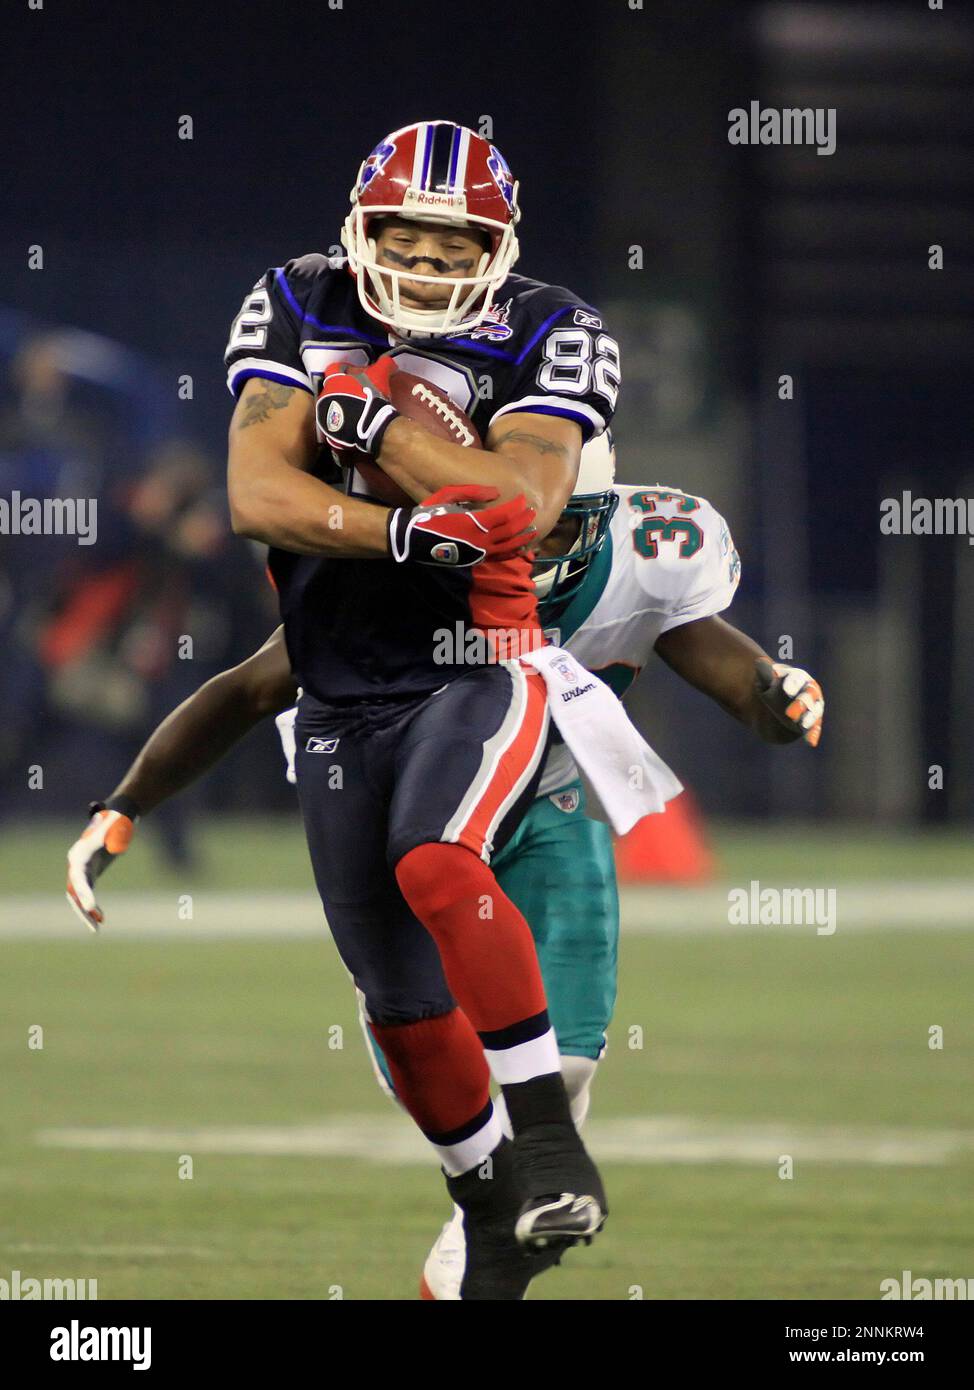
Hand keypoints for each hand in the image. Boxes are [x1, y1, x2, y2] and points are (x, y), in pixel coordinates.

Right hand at [66, 804, 136, 930]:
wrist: (119, 815)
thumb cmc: (118, 818)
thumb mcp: (116, 823)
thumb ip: (112, 825)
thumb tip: (104, 817)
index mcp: (80, 853)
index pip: (78, 877)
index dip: (84, 893)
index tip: (92, 907)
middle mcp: (76, 862)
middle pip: (74, 891)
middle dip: (82, 908)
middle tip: (95, 923)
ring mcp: (81, 869)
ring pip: (78, 897)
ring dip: (86, 913)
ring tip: (97, 928)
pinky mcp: (90, 873)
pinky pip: (87, 894)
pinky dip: (93, 907)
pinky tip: (101, 919)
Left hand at [315, 358, 399, 456]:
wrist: (368, 423)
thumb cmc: (370, 396)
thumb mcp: (381, 374)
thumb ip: (384, 364)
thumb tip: (389, 362)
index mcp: (334, 379)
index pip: (335, 369)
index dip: (345, 370)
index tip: (354, 374)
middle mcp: (326, 395)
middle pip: (332, 388)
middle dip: (343, 390)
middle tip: (357, 393)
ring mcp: (326, 413)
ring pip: (332, 406)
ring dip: (342, 406)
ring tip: (357, 410)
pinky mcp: (330, 429)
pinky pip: (335, 424)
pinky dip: (343, 423)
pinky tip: (354, 423)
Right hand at [388, 494, 536, 567]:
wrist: (413, 538)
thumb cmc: (430, 513)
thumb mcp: (448, 494)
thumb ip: (473, 491)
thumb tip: (496, 492)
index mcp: (474, 523)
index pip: (505, 515)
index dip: (517, 506)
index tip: (524, 498)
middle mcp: (480, 540)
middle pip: (511, 531)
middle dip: (524, 520)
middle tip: (533, 511)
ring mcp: (479, 552)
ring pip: (508, 546)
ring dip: (523, 537)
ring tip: (534, 530)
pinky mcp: (476, 559)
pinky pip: (499, 556)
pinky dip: (512, 552)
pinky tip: (521, 547)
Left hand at [755, 659, 823, 746]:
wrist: (773, 705)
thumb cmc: (771, 688)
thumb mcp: (765, 680)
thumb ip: (764, 673)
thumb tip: (759, 662)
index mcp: (798, 677)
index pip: (798, 678)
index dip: (792, 683)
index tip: (785, 690)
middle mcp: (809, 691)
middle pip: (808, 696)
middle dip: (800, 704)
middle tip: (789, 714)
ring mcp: (812, 707)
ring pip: (813, 712)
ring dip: (808, 719)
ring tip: (802, 725)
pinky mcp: (811, 722)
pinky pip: (814, 728)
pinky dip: (813, 734)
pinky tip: (811, 742)